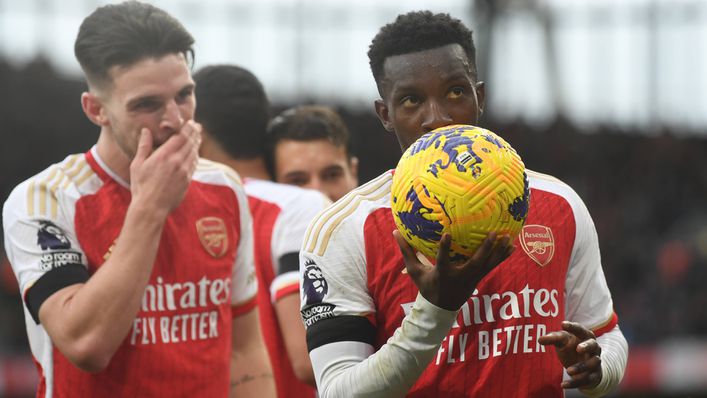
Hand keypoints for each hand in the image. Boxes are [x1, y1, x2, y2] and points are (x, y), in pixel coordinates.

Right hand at [129, 120, 201, 214]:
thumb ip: (144, 146)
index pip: (180, 137)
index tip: (191, 122)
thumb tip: (146, 130)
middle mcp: (177, 162)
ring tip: (198, 137)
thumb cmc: (141, 186)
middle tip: (198, 127)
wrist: (151, 208)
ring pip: (194, 153)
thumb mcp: (137, 164)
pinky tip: (194, 154)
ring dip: (197, 144)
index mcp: (164, 155)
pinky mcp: (188, 181)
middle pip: (190, 143)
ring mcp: (184, 172)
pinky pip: (194, 165)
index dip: (188, 128)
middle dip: (195, 133)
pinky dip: (195, 157)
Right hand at [393, 231, 513, 310]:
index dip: (445, 249)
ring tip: (508, 238)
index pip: (443, 261)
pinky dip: (502, 257)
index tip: (447, 235)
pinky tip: (512, 246)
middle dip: (485, 249)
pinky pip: (493, 267)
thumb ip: (407, 252)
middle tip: (493, 233)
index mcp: (443, 274)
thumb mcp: (415, 271)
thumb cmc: (427, 286)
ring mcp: (471, 279)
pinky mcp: (478, 279)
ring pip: (488, 265)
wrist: (441, 308)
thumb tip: (395, 231)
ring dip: (498, 252)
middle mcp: (460, 277)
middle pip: (475, 263)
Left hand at [537, 321, 601, 389]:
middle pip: (593, 345)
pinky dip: (574, 383)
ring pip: (592, 364)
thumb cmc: (571, 348)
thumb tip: (540, 339)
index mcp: (585, 336)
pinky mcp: (593, 376)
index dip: (573, 327)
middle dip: (586, 346)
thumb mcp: (562, 342)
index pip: (580, 329)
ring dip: (581, 367)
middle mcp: (593, 348)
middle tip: (578, 348)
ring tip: (568, 370)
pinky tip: (563, 384)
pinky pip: (586, 380)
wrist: (584, 367)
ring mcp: (595, 362)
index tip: (563, 324)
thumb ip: (552, 338)